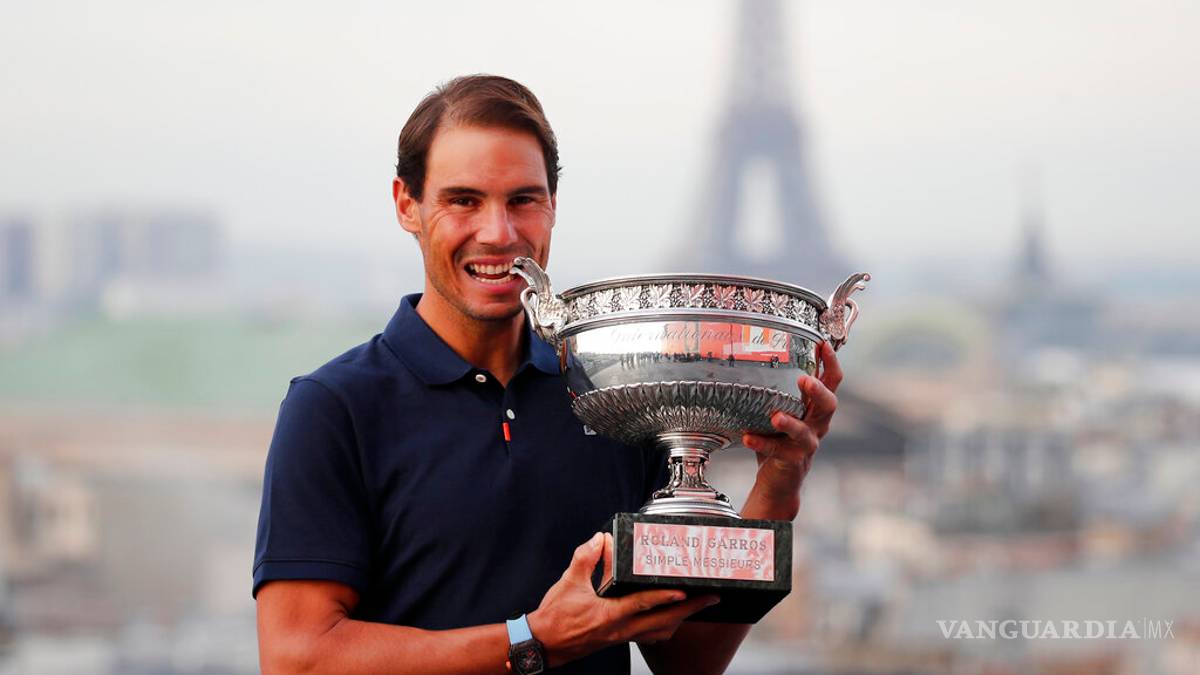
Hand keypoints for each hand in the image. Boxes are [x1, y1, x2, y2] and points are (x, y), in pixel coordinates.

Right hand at [528, 532, 717, 665]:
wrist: (544, 644)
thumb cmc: (556, 617)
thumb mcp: (569, 582)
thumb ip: (586, 558)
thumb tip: (599, 539)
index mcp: (610, 615)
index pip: (644, 605)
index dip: (666, 598)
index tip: (687, 592)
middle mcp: (621, 630)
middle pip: (664, 622)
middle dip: (690, 610)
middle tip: (710, 598)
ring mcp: (622, 637)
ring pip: (660, 632)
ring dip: (680, 620)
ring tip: (696, 607)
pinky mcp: (619, 639)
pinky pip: (649, 636)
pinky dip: (664, 627)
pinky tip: (669, 619)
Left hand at [741, 341, 840, 508]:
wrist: (779, 480)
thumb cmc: (779, 438)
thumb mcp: (780, 409)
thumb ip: (775, 390)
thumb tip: (751, 356)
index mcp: (816, 408)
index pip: (832, 382)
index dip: (831, 363)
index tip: (823, 343)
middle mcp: (817, 424)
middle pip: (829, 405)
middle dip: (819, 391)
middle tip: (804, 380)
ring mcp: (807, 444)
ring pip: (806, 433)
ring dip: (791, 423)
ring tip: (776, 417)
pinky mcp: (793, 460)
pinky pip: (778, 451)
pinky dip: (762, 443)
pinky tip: (747, 437)